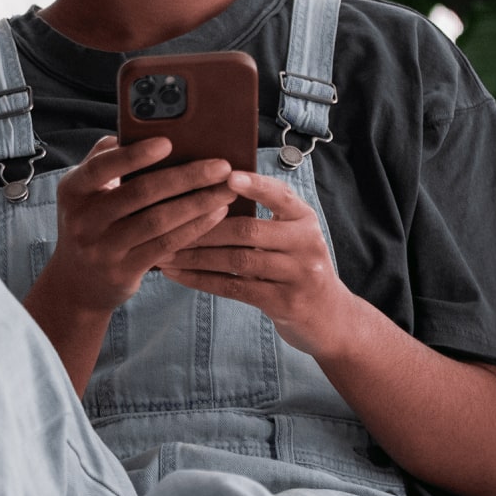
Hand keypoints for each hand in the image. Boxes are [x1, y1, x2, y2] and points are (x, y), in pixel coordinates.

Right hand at [41, 136, 237, 315]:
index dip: (134, 155)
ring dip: (198, 203)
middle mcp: (83, 219)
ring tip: (227, 190)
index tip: (168, 142)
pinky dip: (194, 228)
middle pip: (140, 192)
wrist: (77, 283)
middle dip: (186, 177)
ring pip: (158, 220)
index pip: (101, 168)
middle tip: (221, 166)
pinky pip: (165, 245)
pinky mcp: (123, 271)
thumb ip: (105, 160)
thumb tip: (135, 130)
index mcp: (73, 190)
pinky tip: (216, 214)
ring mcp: (102, 248)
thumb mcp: (85, 192)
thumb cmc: (92, 222)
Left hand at [156, 170, 352, 357]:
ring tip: (164, 252)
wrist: (331, 320)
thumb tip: (210, 192)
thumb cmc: (298, 268)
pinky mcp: (285, 303)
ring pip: (238, 260)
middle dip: (203, 228)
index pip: (279, 195)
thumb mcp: (293, 237)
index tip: (227, 175)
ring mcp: (299, 275)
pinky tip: (178, 275)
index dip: (254, 185)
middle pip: (248, 230)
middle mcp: (306, 243)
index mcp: (305, 219)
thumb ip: (266, 217)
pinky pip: (235, 288)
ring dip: (196, 256)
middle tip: (167, 223)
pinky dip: (202, 280)